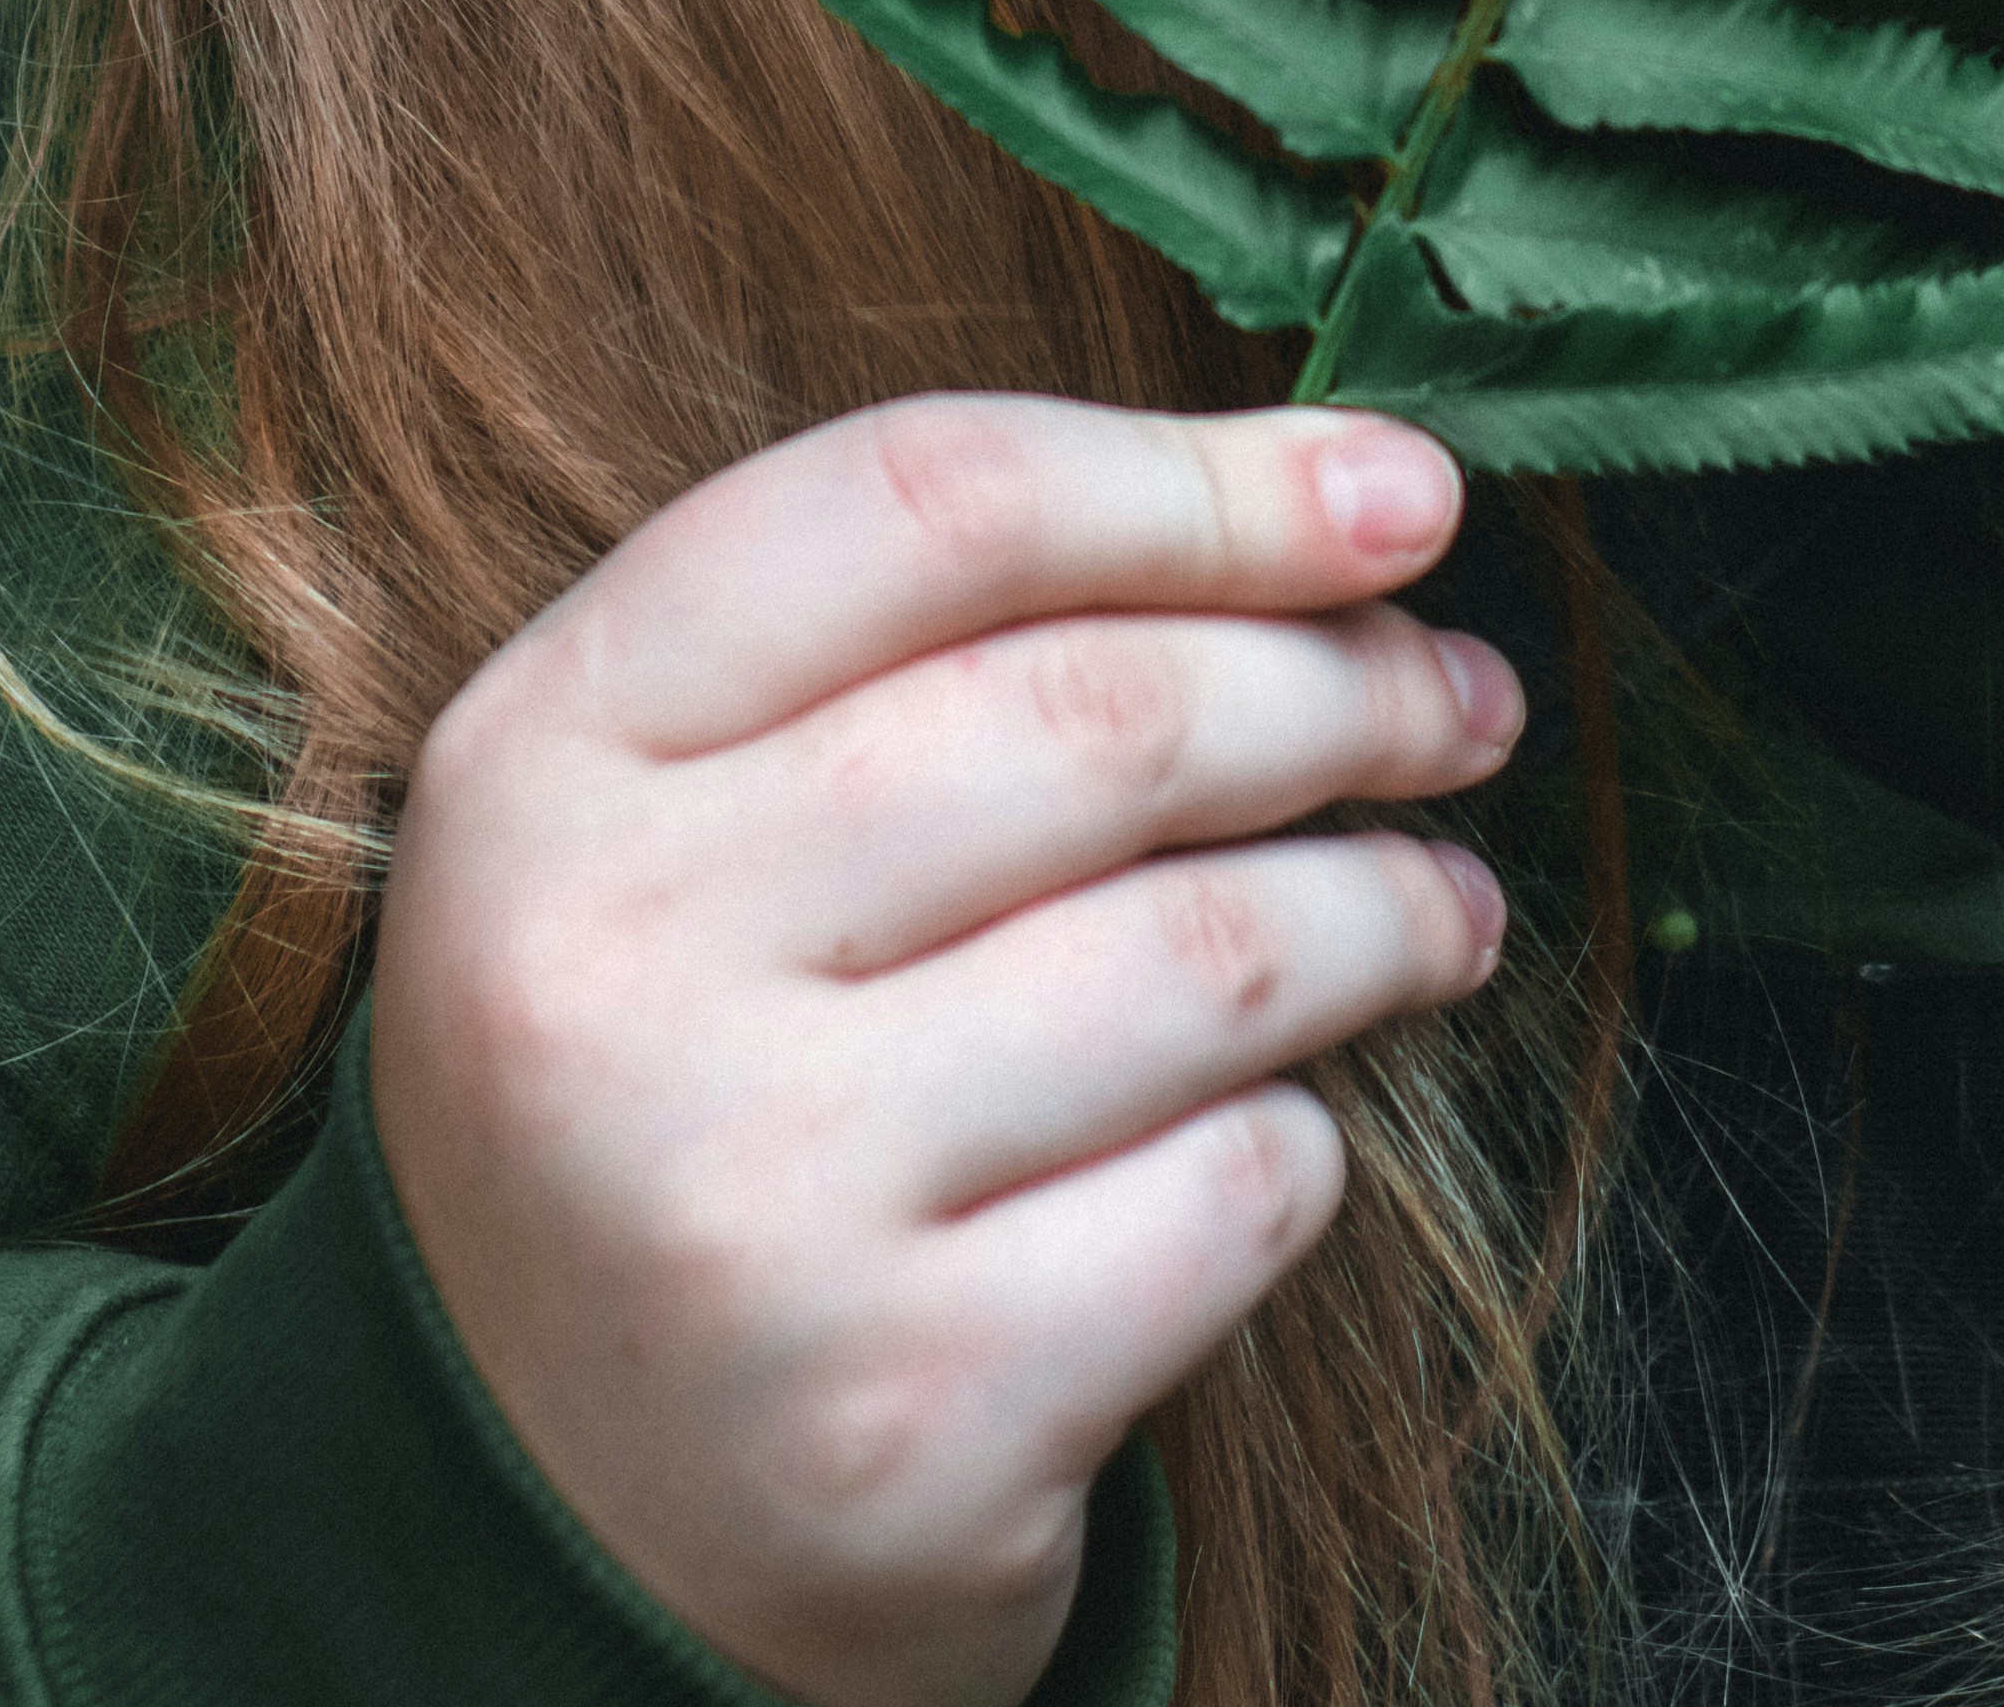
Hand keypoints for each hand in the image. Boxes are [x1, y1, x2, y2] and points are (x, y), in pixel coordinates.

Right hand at [368, 397, 1520, 1706]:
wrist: (543, 1526)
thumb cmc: (696, 1069)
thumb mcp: (688, 806)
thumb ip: (935, 623)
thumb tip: (1348, 497)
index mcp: (543, 759)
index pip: (931, 505)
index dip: (1205, 477)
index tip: (1405, 488)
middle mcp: (614, 971)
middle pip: (1101, 716)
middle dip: (1344, 687)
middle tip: (1460, 698)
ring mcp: (755, 1211)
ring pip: (1209, 952)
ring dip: (1383, 908)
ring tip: (1440, 904)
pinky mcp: (910, 1422)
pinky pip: (1231, 1193)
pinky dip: (1300, 1142)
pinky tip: (1281, 1131)